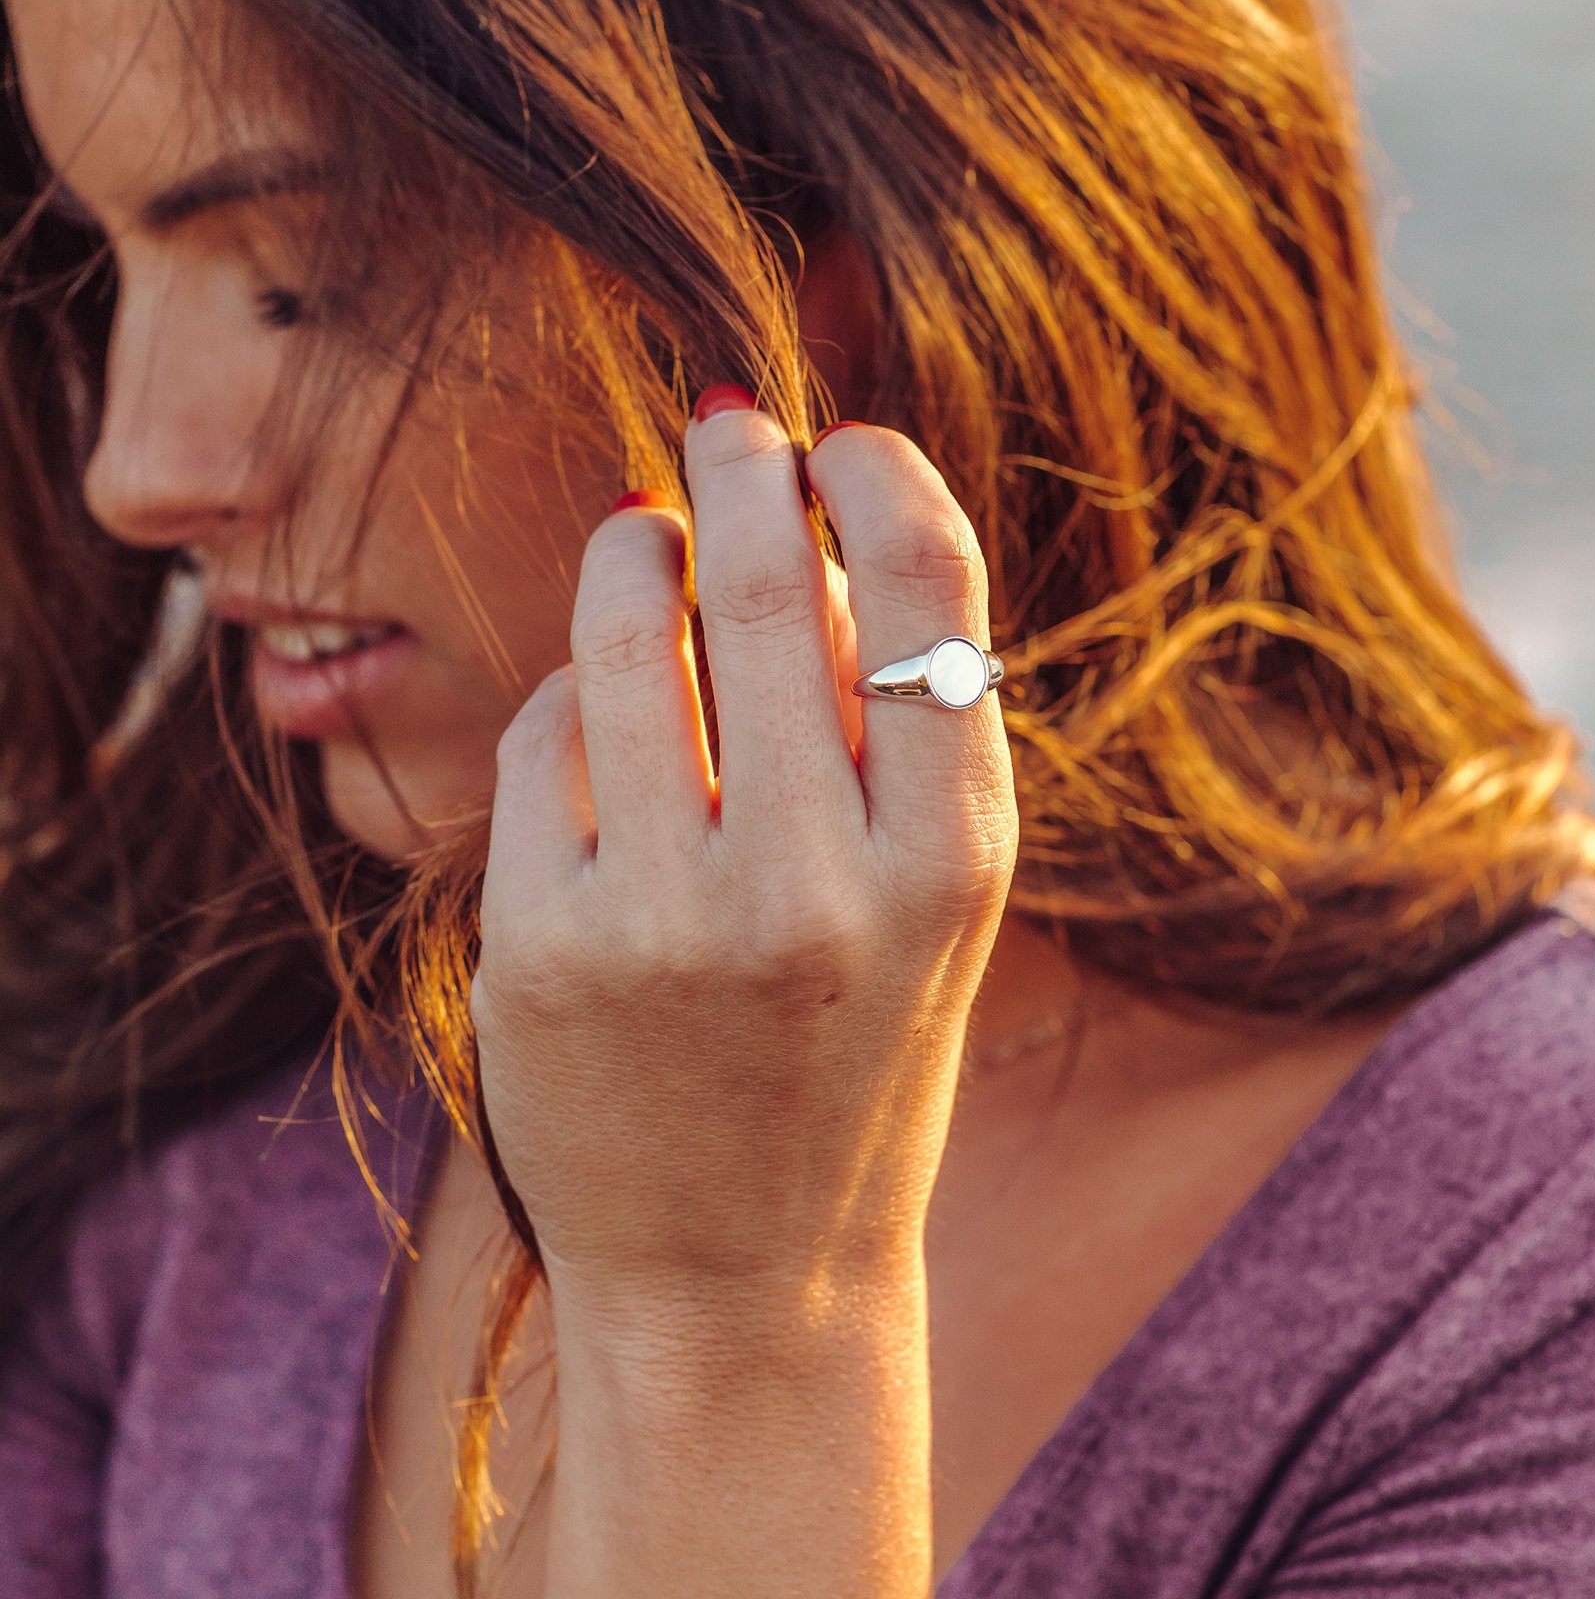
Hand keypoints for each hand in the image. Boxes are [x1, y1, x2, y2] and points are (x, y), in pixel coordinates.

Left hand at [470, 390, 1018, 1311]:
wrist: (744, 1273)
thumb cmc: (855, 1065)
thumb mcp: (931, 911)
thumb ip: (899, 732)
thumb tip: (813, 531)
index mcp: (951, 867)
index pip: (932, 595)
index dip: (882, 477)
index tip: (842, 439)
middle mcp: (816, 886)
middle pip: (773, 586)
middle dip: (743, 468)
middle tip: (727, 422)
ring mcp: (664, 920)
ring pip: (633, 635)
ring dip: (636, 547)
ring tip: (644, 526)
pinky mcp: (541, 948)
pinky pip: (546, 736)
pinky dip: (574, 687)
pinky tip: (599, 693)